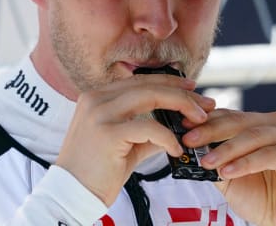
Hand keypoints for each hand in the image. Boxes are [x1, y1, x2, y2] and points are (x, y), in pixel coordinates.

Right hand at [56, 74, 214, 205]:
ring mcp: (100, 114)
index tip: (190, 89)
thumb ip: (146, 130)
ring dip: (180, 106)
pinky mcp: (107, 133)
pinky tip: (176, 148)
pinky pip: (148, 128)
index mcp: (98, 96)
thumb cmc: (97, 168)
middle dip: (180, 92)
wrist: (71, 193)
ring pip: (149, 97)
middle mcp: (96, 98)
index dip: (167, 82)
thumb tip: (176, 126)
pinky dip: (167, 136)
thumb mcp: (123, 142)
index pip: (139, 81)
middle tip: (204, 103)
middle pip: (147, 85)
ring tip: (200, 119)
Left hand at [183, 108, 275, 225]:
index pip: (227, 115)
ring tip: (206, 161)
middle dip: (209, 131)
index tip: (183, 124)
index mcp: (257, 122)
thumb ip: (212, 155)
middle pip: (236, 121)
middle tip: (189, 140)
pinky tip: (227, 171)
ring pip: (250, 136)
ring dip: (225, 149)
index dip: (204, 119)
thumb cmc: (258, 194)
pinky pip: (266, 155)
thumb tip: (189, 144)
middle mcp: (273, 123)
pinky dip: (244, 163)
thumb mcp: (227, 172)